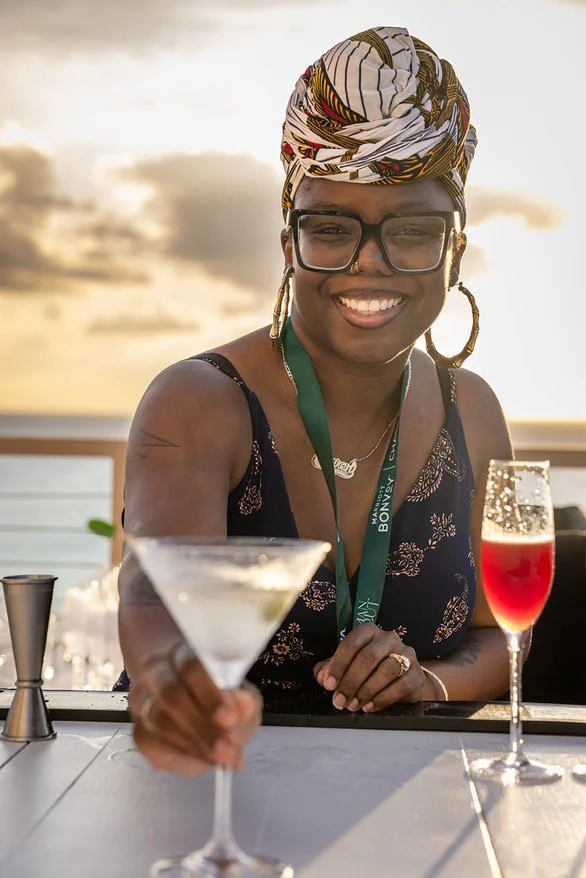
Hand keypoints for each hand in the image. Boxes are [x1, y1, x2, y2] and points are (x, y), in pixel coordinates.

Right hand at [129, 642, 261, 776]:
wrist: (184, 694)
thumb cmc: (218, 693)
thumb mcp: (239, 692)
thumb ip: (245, 701)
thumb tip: (243, 710)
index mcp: (183, 653)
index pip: (192, 668)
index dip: (211, 694)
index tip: (232, 718)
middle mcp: (156, 673)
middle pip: (171, 696)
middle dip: (202, 727)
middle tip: (228, 749)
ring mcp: (142, 700)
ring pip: (157, 721)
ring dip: (192, 744)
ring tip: (221, 758)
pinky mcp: (139, 730)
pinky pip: (149, 743)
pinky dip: (178, 755)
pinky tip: (202, 761)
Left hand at [314, 624, 426, 711]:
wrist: (404, 679)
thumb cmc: (372, 669)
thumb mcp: (349, 665)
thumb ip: (331, 668)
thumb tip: (322, 676)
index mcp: (369, 632)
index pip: (351, 643)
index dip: (338, 665)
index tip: (329, 684)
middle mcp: (388, 639)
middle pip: (368, 657)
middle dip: (350, 681)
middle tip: (339, 700)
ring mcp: (406, 654)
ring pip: (386, 670)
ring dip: (366, 691)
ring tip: (353, 705)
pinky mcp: (416, 674)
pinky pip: (401, 685)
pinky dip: (383, 698)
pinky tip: (369, 706)